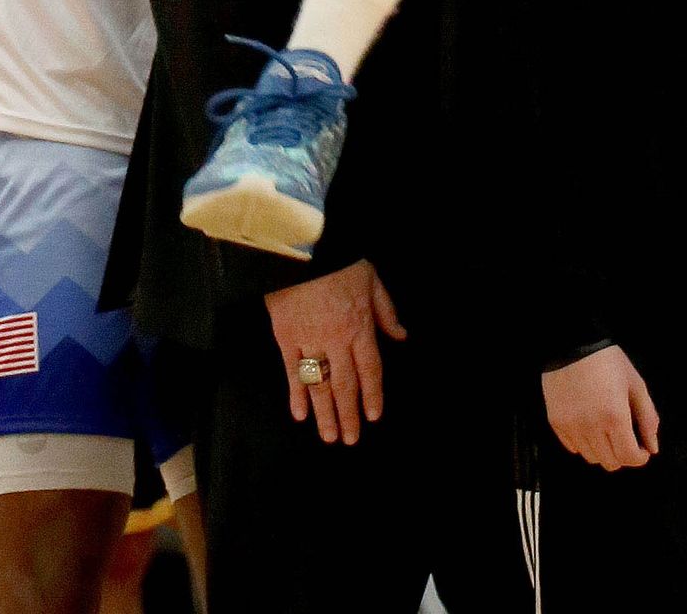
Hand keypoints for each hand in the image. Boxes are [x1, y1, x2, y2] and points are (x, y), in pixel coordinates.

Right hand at [267, 262, 405, 444]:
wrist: (301, 245)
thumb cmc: (339, 259)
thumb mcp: (371, 278)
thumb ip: (385, 310)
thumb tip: (401, 336)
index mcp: (360, 325)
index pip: (370, 369)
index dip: (372, 395)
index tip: (373, 417)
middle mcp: (336, 339)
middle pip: (345, 384)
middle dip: (349, 414)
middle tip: (350, 440)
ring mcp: (309, 340)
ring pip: (320, 384)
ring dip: (324, 414)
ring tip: (328, 437)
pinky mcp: (285, 337)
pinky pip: (292, 372)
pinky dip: (296, 394)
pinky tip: (299, 414)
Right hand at [543, 345, 657, 469]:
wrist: (572, 343)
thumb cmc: (608, 361)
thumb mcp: (635, 384)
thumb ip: (648, 417)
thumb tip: (653, 448)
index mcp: (615, 417)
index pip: (629, 457)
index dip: (640, 457)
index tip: (643, 448)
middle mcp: (591, 428)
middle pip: (610, 462)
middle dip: (623, 455)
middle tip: (625, 437)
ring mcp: (571, 427)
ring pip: (592, 458)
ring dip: (603, 451)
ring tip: (606, 431)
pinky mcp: (556, 424)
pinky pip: (573, 448)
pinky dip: (584, 444)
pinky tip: (589, 426)